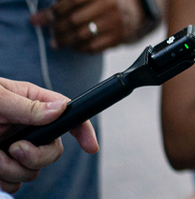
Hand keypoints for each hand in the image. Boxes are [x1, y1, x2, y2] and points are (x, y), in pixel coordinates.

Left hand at [0, 77, 98, 193]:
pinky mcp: (1, 168)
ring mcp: (14, 150)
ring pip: (32, 172)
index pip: (68, 115)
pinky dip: (2, 180)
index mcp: (31, 104)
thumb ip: (27, 106)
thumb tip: (60, 109)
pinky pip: (14, 185)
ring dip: (11, 170)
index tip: (90, 147)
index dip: (83, 130)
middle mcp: (27, 128)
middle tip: (14, 150)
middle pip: (53, 151)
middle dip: (35, 156)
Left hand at [30, 0, 140, 52]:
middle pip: (74, 20)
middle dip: (57, 29)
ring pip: (82, 35)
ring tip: (57, 42)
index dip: (54, 11)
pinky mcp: (117, 37)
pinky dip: (78, 48)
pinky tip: (73, 46)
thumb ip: (65, 2)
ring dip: (65, 41)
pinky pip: (92, 47)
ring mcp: (114, 21)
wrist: (136, 8)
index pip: (72, 0)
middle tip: (51, 32)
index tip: (45, 18)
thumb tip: (37, 18)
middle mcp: (108, 3)